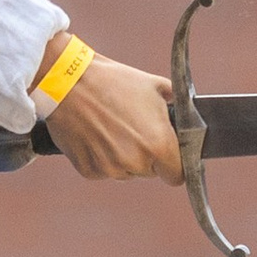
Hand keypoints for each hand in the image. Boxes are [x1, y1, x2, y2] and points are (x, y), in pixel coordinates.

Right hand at [38, 37, 181, 184]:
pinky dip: (100, 157)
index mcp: (159, 144)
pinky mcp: (88, 171)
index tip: (167, 155)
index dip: (174, 165)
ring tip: (110, 127)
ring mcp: (110, 169)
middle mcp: (136, 162)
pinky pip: (102, 170)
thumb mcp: (154, 85)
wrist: (69, 82)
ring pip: (125, 172)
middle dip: (146, 156)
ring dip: (122, 157)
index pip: (177, 175)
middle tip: (132, 129)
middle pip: (150, 172)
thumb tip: (187, 112)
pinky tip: (94, 134)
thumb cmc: (113, 81)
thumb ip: (176, 105)